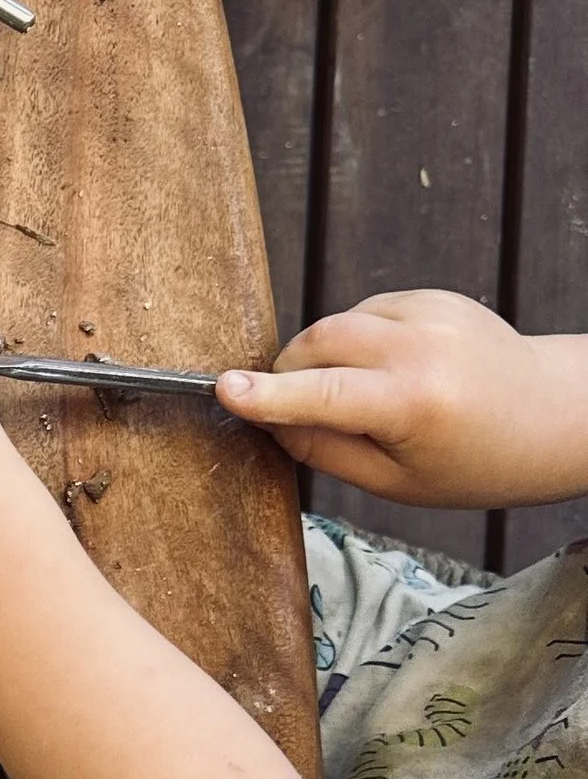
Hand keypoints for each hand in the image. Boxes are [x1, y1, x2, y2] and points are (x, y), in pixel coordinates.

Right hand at [217, 289, 587, 507]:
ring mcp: (431, 312)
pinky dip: (357, 341)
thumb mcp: (398, 482)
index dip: (268, 395)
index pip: (324, 394)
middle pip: (318, 342)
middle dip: (291, 372)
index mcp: (416, 403)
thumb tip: (270, 422)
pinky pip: (366, 312)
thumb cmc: (479, 461)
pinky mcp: (432, 296)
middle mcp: (423, 347)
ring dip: (326, 357)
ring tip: (365, 396)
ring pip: (337, 324)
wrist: (555, 414)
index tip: (223, 389)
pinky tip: (389, 370)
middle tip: (297, 411)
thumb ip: (326, 450)